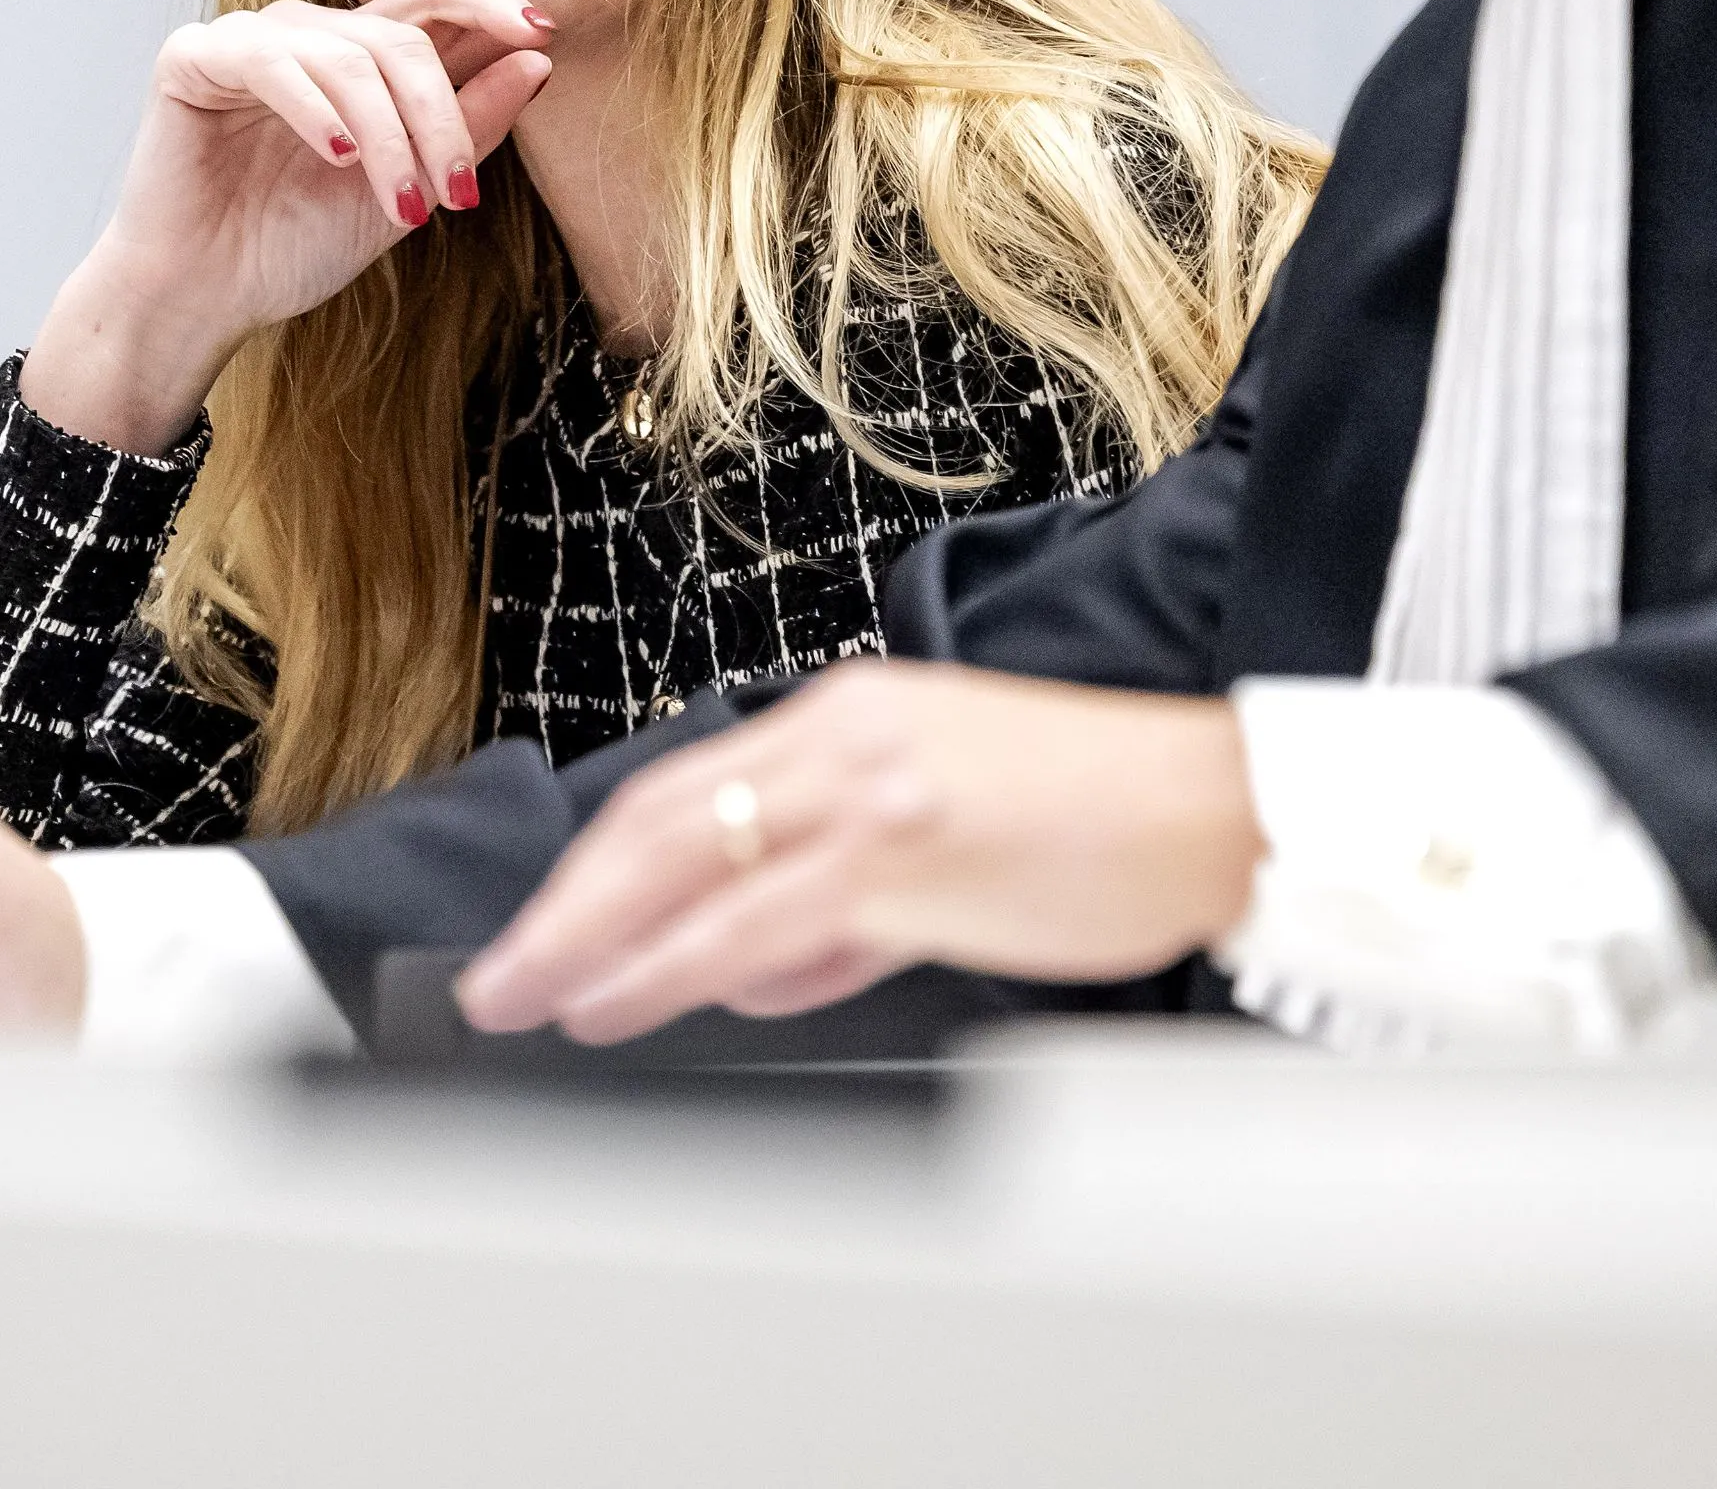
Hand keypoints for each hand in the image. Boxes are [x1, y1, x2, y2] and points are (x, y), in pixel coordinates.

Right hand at [24, 0, 556, 452]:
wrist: (206, 300)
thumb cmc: (294, 247)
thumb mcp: (406, 191)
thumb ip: (468, 127)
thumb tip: (537, 59)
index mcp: (361, 60)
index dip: (490, 2)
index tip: (542, 34)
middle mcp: (309, 38)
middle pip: (404, 36)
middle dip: (443, 116)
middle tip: (458, 193)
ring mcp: (250, 41)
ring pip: (348, 55)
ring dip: (389, 134)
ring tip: (399, 204)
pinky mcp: (193, 59)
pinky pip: (270, 60)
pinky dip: (315, 108)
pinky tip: (338, 155)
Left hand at [453, 662, 1265, 1045]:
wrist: (1221, 810)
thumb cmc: (1107, 826)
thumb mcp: (950, 836)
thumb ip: (847, 899)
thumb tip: (759, 967)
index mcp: (851, 715)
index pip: (687, 787)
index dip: (595, 864)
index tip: (543, 922)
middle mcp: (845, 735)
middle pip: (659, 818)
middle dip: (562, 905)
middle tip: (494, 977)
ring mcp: (871, 791)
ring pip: (686, 865)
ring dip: (590, 942)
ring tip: (531, 999)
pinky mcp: (904, 854)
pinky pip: (751, 921)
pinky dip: (667, 967)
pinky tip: (621, 1002)